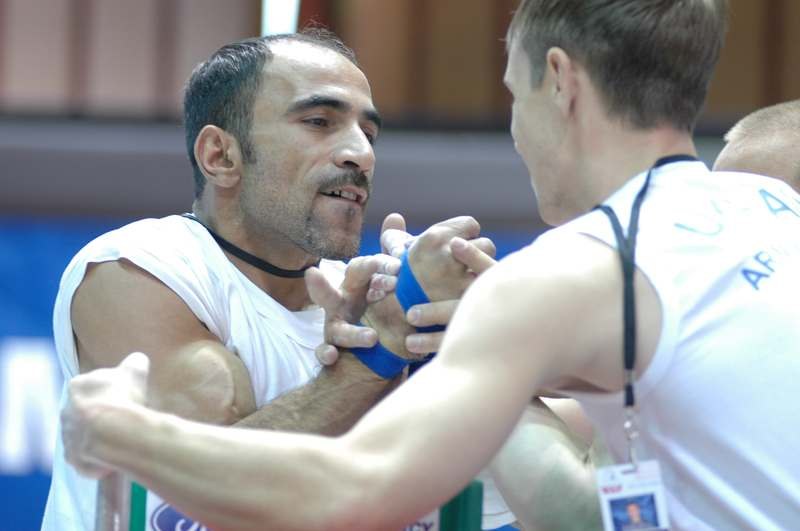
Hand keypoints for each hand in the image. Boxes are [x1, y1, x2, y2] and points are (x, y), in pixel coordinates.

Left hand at [62, 352, 149, 478]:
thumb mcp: (136, 370)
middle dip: (100, 414)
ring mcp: (67, 436)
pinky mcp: (73, 457)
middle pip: (84, 410)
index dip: (109, 390)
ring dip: (98, 436)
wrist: (115, 432)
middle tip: (121, 417)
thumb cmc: (124, 397)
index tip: (123, 396)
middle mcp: (66, 410)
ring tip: (120, 438)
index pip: (91, 385)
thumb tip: (137, 360)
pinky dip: (97, 457)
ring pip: (83, 434)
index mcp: (77, 386)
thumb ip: (134, 363)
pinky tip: (114, 455)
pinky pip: (85, 457)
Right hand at [307, 254, 411, 363]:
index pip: (362, 268)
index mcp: (355, 284)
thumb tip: (397, 221)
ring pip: (337, 329)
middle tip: (314, 274)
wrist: (377, 345)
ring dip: (353, 333)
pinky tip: (332, 356)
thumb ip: (391, 250)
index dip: (378, 264)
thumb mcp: (389, 279)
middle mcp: (341, 304)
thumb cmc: (382, 302)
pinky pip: (325, 352)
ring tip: (373, 338)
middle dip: (321, 285)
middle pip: (329, 292)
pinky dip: (326, 354)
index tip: (399, 267)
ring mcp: (335, 328)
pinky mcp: (332, 349)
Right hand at [394, 217, 496, 300]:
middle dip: (477, 252)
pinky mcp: (465, 297)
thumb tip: (396, 217)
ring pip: (488, 265)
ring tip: (469, 276)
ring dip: (481, 270)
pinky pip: (485, 285)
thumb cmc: (397, 274)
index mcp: (433, 238)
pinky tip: (471, 290)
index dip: (466, 234)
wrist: (396, 312)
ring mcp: (458, 278)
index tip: (458, 244)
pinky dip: (481, 287)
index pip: (470, 225)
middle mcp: (448, 255)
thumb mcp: (392, 248)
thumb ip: (397, 231)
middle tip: (466, 262)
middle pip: (484, 244)